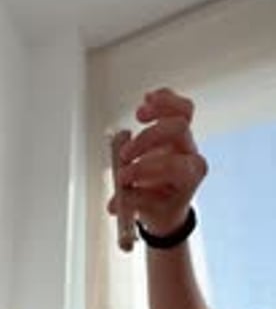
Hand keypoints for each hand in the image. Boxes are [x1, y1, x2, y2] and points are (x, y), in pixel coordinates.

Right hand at [107, 88, 207, 235]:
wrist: (166, 201)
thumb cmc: (157, 204)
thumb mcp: (145, 210)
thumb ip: (131, 202)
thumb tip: (119, 198)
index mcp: (188, 177)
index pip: (173, 166)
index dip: (145, 169)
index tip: (123, 178)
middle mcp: (190, 154)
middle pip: (178, 131)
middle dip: (146, 140)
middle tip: (124, 155)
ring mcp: (185, 139)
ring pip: (183, 113)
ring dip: (158, 110)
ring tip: (138, 116)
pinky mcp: (176, 127)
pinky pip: (179, 105)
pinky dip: (163, 98)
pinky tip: (147, 99)